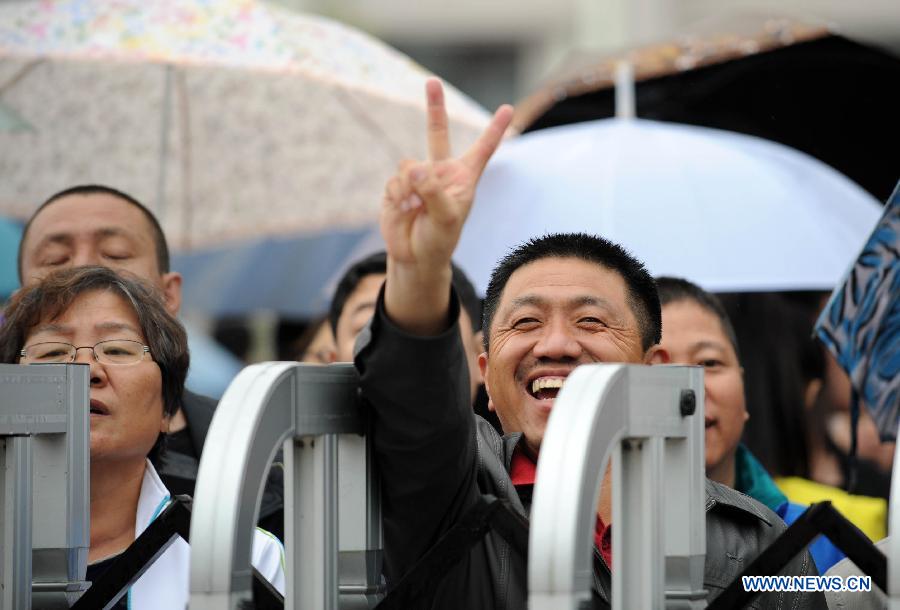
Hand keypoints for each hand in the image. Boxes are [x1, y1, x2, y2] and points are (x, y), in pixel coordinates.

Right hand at [380, 79, 511, 333]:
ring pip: (409, 166)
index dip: (495, 129)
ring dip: (410, 189)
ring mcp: (418, 177)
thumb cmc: (439, 239)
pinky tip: (403, 210)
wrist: (414, 256)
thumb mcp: (445, 217)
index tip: (508, 109)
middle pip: (437, 132)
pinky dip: (398, 197)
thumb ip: (433, 191)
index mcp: (463, 178)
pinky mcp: (398, 186)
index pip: (482, 149)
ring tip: (415, 209)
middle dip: (434, 106)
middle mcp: (441, 171)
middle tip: (432, 82)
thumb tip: (414, 169)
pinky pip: (395, 181)